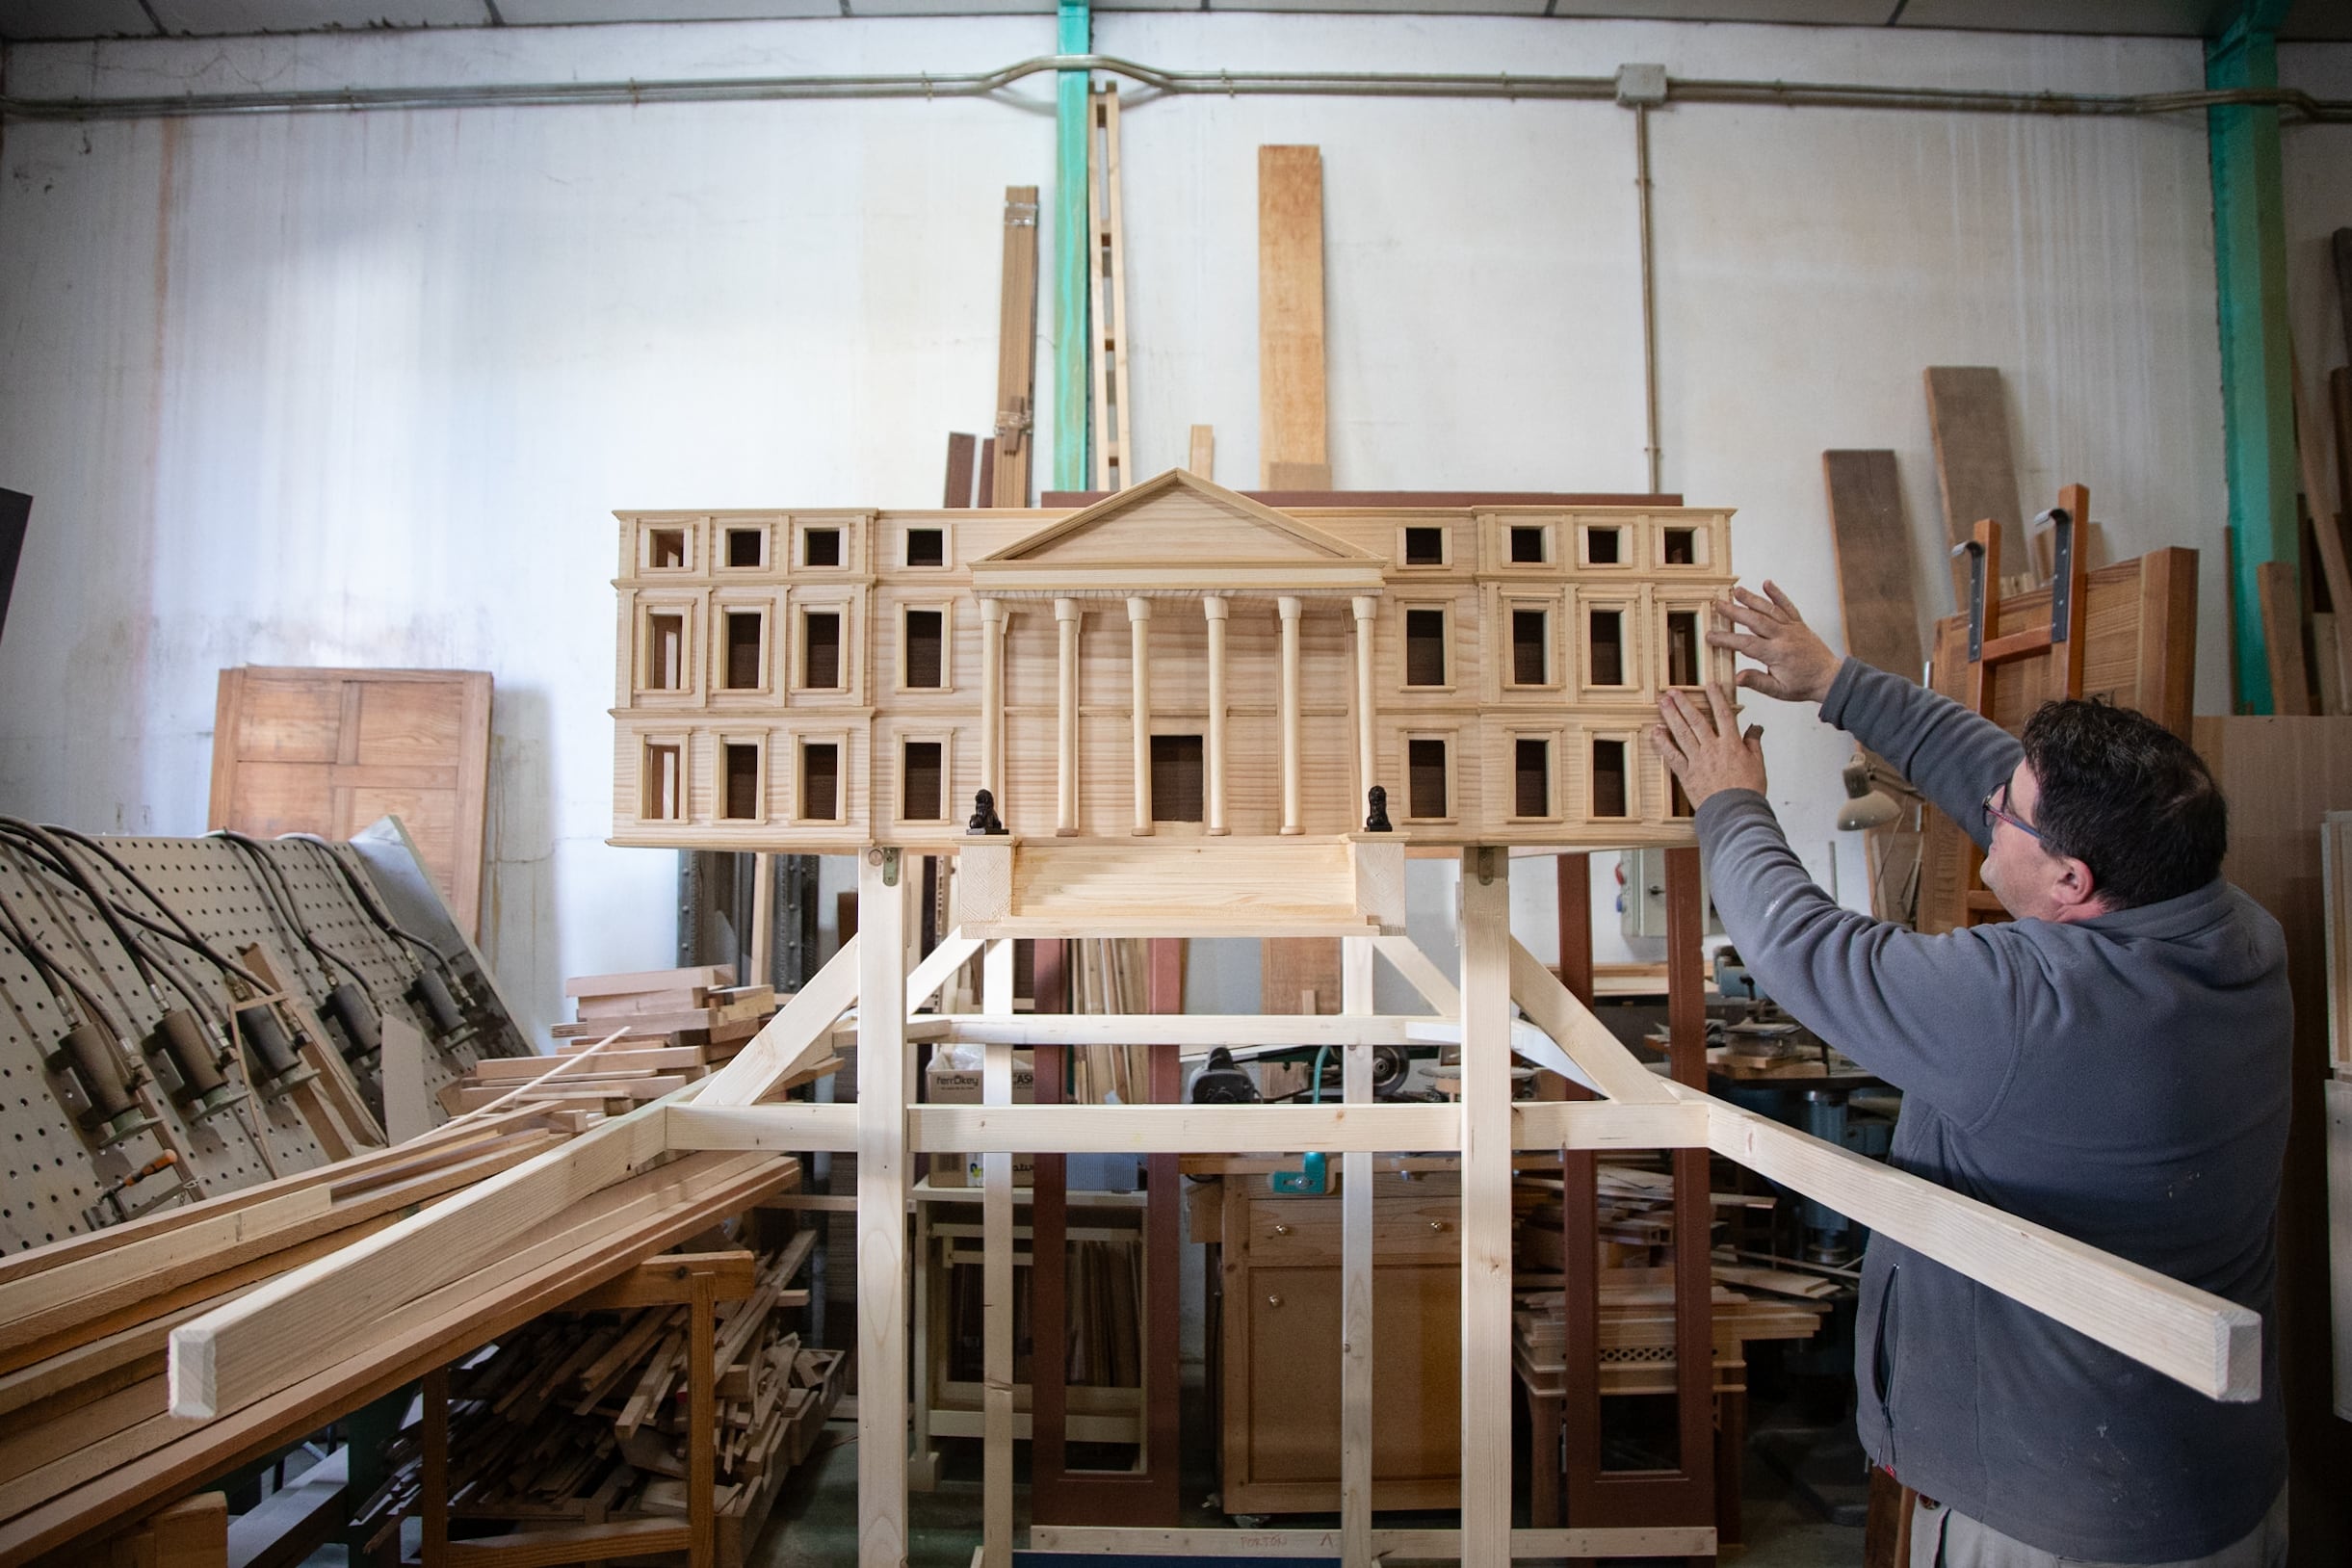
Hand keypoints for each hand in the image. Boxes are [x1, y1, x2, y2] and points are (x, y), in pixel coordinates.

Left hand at [1650, 683, 1766, 809]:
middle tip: (1673, 691)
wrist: (1735, 813)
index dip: (1716, 697)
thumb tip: (1755, 728)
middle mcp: (1713, 748)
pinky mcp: (1686, 774)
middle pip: (1696, 720)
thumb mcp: (1758, 764)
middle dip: (1684, 703)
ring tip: (1663, 703)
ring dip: (1671, 716)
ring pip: (1682, 733)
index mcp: (1732, 744)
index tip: (1709, 685)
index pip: (1723, 714)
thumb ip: (1754, 743)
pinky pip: (1672, 755)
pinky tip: (1656, 732)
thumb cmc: (1747, 791)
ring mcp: (1698, 760)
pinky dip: (1663, 743)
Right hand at [1709, 581, 1840, 704]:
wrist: (1829, 678)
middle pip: (1755, 621)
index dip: (1726, 639)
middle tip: (1718, 604)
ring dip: (1752, 599)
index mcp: (1777, 654)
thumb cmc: (1803, 685)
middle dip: (1735, 612)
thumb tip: (1737, 677)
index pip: (1746, 644)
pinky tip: (1767, 583)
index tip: (1711, 636)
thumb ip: (1757, 682)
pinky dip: (1777, 594)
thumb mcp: (1778, 690)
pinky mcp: (1799, 624)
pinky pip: (1788, 606)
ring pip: (1769, 610)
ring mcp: (1793, 628)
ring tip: (1736, 591)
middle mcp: (1784, 637)